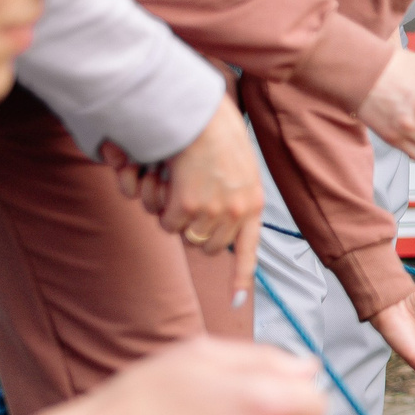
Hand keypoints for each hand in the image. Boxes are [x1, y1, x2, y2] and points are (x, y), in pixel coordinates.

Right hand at [98, 95, 263, 303]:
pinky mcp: (189, 205)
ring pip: (186, 237)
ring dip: (175, 219)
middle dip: (194, 232)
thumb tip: (221, 227)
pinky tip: (167, 184)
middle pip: (209, 247)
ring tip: (177, 189)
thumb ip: (234, 196)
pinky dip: (161, 208)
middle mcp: (237, 212)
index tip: (235, 302)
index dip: (239, 278)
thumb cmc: (215, 132)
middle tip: (186, 204)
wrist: (200, 112)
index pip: (248, 250)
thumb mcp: (238, 168)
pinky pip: (167, 224)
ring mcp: (214, 211)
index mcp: (253, 203)